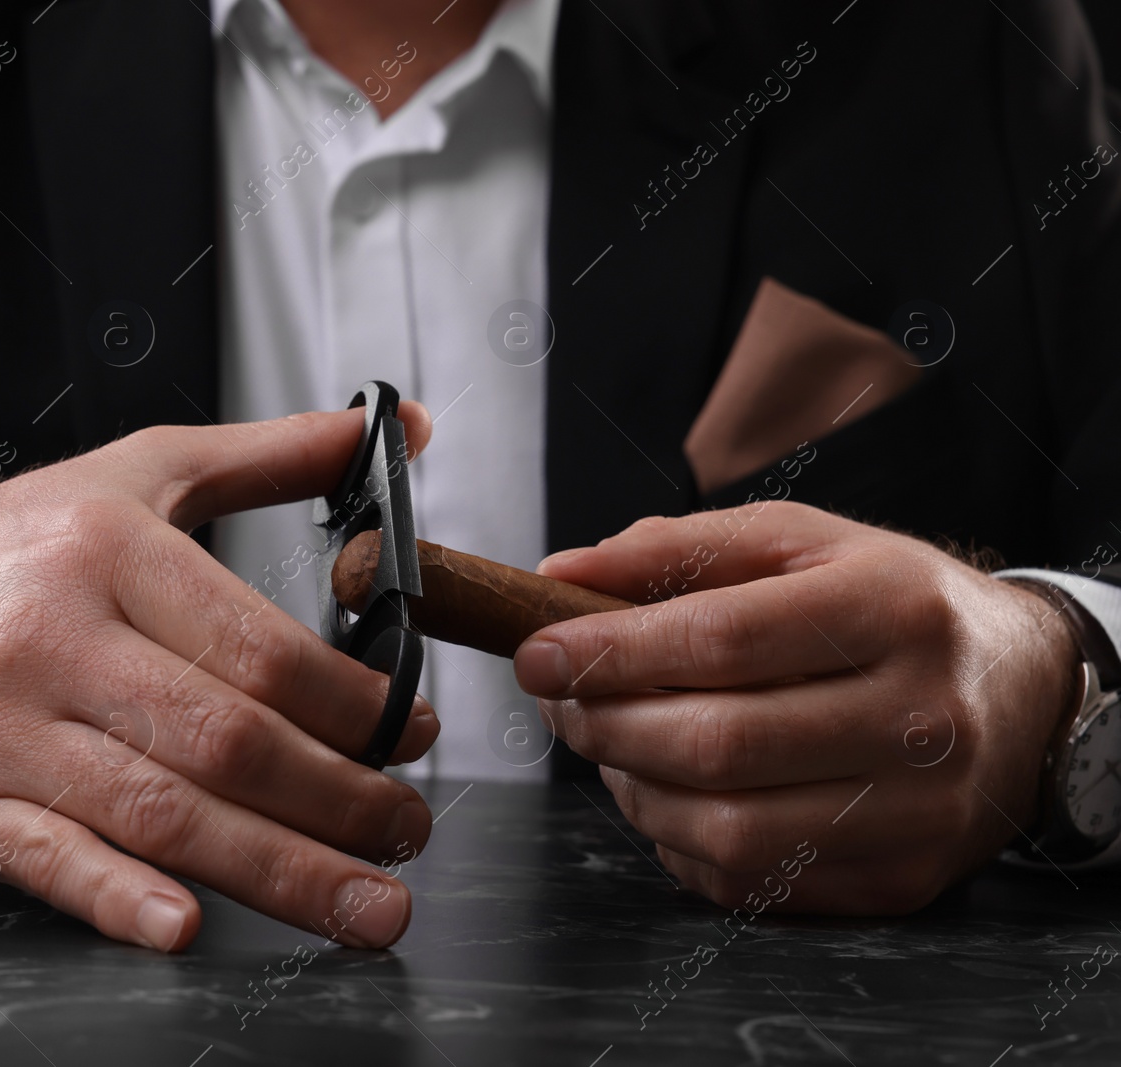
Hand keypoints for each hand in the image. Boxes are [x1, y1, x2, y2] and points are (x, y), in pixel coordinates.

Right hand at [0, 406, 438, 949]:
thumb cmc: (6, 548)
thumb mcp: (137, 473)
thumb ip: (272, 456)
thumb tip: (399, 429)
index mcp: (106, 552)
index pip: (256, 645)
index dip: (351, 702)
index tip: (407, 731)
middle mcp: (51, 639)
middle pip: (222, 738)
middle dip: (336, 799)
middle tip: (406, 831)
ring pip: (157, 812)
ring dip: (277, 870)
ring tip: (364, 903)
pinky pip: (45, 860)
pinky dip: (116, 899)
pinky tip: (185, 926)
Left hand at [514, 501, 1081, 913]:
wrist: (1022, 689)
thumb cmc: (888, 604)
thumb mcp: (800, 544)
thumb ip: (677, 550)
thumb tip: (558, 578)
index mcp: (894, 608)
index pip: (724, 640)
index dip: (612, 653)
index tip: (537, 653)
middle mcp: (923, 717)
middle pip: (719, 745)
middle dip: (606, 725)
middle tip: (563, 703)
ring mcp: (922, 812)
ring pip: (729, 830)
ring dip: (634, 791)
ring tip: (614, 746)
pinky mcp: (905, 878)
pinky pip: (754, 884)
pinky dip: (681, 844)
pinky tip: (672, 794)